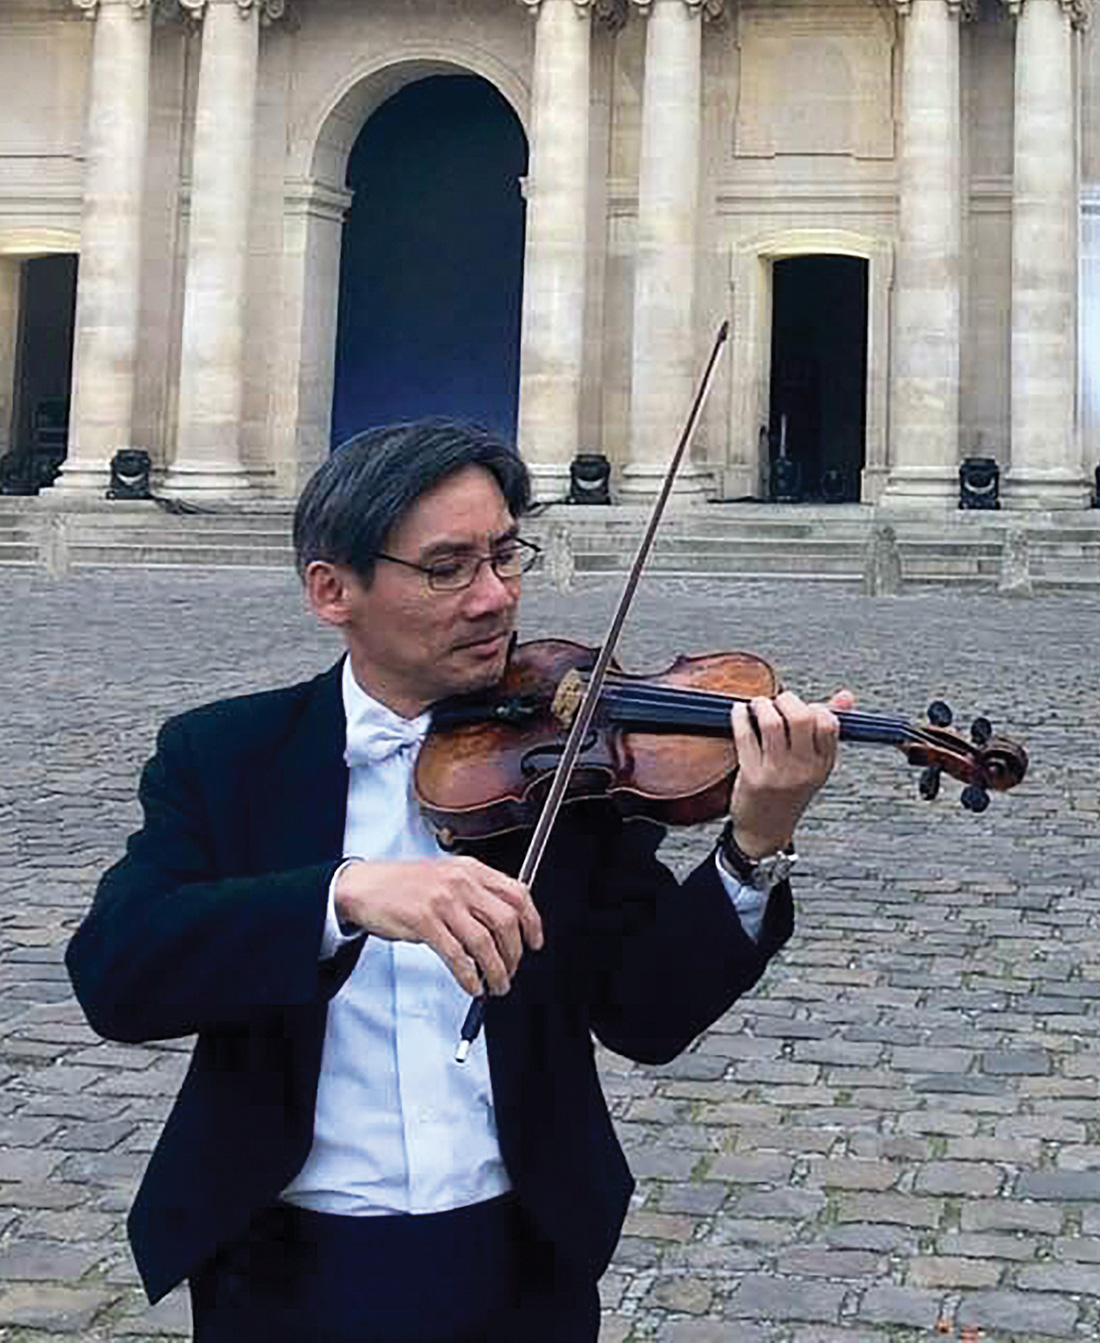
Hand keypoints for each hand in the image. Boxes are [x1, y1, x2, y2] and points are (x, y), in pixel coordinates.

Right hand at [333, 857, 542, 996]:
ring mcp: (442, 901)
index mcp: (471, 868)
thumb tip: (506, 927)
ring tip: (496, 985)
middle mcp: (461, 881)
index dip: (533, 922)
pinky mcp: (424, 921)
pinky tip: (472, 985)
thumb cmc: (404, 885)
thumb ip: (476, 893)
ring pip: (484, 942)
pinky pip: (457, 956)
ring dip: (496, 971)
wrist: (364, 886)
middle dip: (515, 954)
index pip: (517, 893)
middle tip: (512, 971)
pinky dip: (469, 976)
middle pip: (506, 921)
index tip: (535, 942)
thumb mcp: (448, 876)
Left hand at [729, 689, 853, 857]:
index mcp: (823, 763)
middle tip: (777, 702)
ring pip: (772, 723)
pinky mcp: (752, 775)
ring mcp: (778, 773)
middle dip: (786, 700)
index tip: (802, 707)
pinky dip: (739, 716)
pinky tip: (739, 712)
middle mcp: (804, 768)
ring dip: (762, 705)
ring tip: (758, 706)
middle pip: (801, 717)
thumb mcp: (815, 764)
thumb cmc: (789, 793)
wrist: (766, 830)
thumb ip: (827, 728)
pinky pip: (745, 735)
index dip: (814, 706)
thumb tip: (846, 696)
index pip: (829, 723)